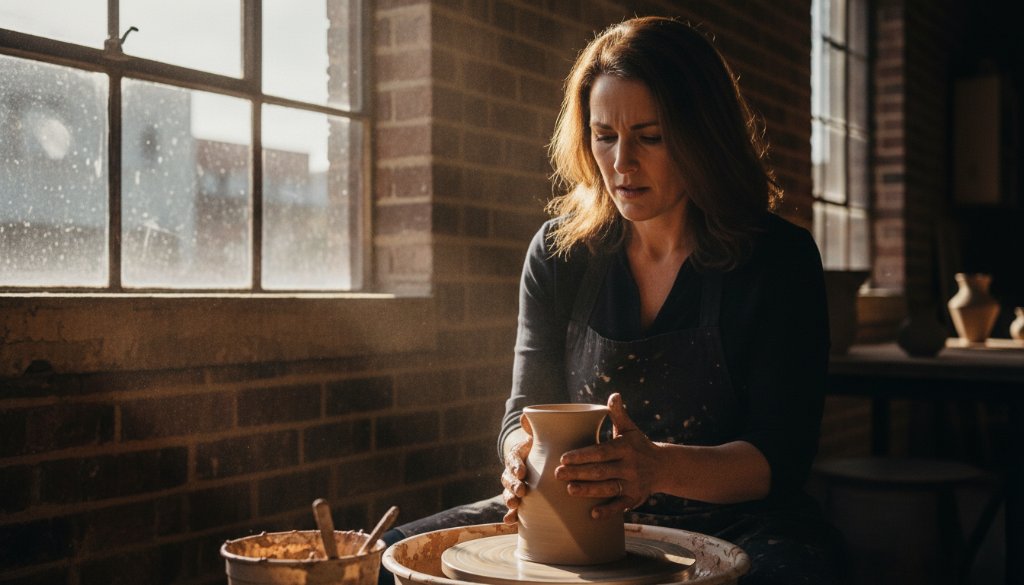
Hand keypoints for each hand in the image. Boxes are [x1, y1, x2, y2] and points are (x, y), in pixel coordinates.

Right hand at [500, 414, 532, 523]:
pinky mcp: (519, 499)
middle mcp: (512, 471)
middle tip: (521, 490)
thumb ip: (533, 428)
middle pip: (508, 478)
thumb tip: (525, 417)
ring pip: (508, 493)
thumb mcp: (540, 436)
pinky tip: (509, 521)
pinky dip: (510, 514)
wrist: (542, 460)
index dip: (516, 466)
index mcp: (517, 455)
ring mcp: (515, 486)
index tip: (522, 471)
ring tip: (514, 505)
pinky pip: (512, 508)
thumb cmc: (542, 447)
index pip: (513, 459)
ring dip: (510, 499)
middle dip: (513, 485)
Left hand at [554, 393, 660, 518]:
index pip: (601, 452)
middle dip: (579, 473)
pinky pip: (620, 506)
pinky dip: (608, 511)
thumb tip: (614, 394)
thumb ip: (618, 413)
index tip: (564, 458)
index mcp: (624, 447)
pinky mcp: (634, 498)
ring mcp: (632, 483)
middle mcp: (629, 466)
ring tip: (569, 490)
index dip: (583, 455)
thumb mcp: (629, 428)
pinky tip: (592, 515)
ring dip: (589, 490)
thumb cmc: (639, 444)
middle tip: (557, 474)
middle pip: (601, 471)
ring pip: (608, 488)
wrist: (663, 466)